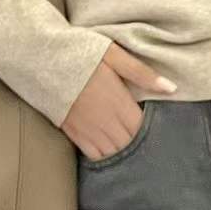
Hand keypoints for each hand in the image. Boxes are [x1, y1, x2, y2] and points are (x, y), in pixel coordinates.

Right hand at [61, 42, 175, 161]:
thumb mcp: (113, 54)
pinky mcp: (71, 131)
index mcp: (117, 101)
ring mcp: (86, 128)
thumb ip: (142, 73)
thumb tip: (171, 88)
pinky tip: (111, 155)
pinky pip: (92, 154)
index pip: (142, 129)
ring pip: (112, 154)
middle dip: (141, 149)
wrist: (38, 56)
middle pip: (130, 145)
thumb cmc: (79, 51)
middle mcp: (103, 120)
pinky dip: (104, 158)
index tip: (163, 136)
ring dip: (124, 155)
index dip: (154, 135)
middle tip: (152, 151)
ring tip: (135, 158)